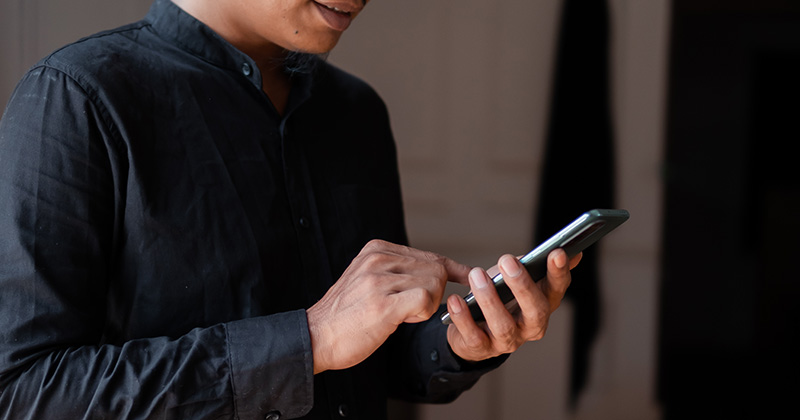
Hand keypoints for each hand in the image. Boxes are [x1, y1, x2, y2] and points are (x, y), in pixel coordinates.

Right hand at [306, 239, 470, 373]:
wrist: (316, 337)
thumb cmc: (347, 315)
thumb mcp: (369, 279)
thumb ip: (399, 271)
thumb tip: (438, 271)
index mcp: (377, 249)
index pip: (430, 256)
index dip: (454, 270)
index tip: (470, 277)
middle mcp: (378, 258)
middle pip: (437, 269)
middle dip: (433, 294)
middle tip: (408, 310)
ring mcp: (379, 279)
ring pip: (434, 284)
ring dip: (425, 307)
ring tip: (397, 314)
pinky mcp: (382, 303)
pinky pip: (426, 301)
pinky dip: (422, 314)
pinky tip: (400, 320)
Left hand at [445, 249, 580, 361]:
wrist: (470, 331)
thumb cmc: (498, 298)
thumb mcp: (515, 279)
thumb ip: (534, 265)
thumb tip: (568, 252)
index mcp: (543, 305)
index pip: (557, 289)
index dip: (559, 272)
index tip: (556, 252)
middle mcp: (531, 326)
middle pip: (535, 310)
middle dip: (522, 284)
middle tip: (507, 260)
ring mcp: (508, 341)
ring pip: (503, 324)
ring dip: (489, 298)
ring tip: (477, 275)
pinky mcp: (482, 348)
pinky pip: (474, 335)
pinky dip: (464, 317)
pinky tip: (456, 300)